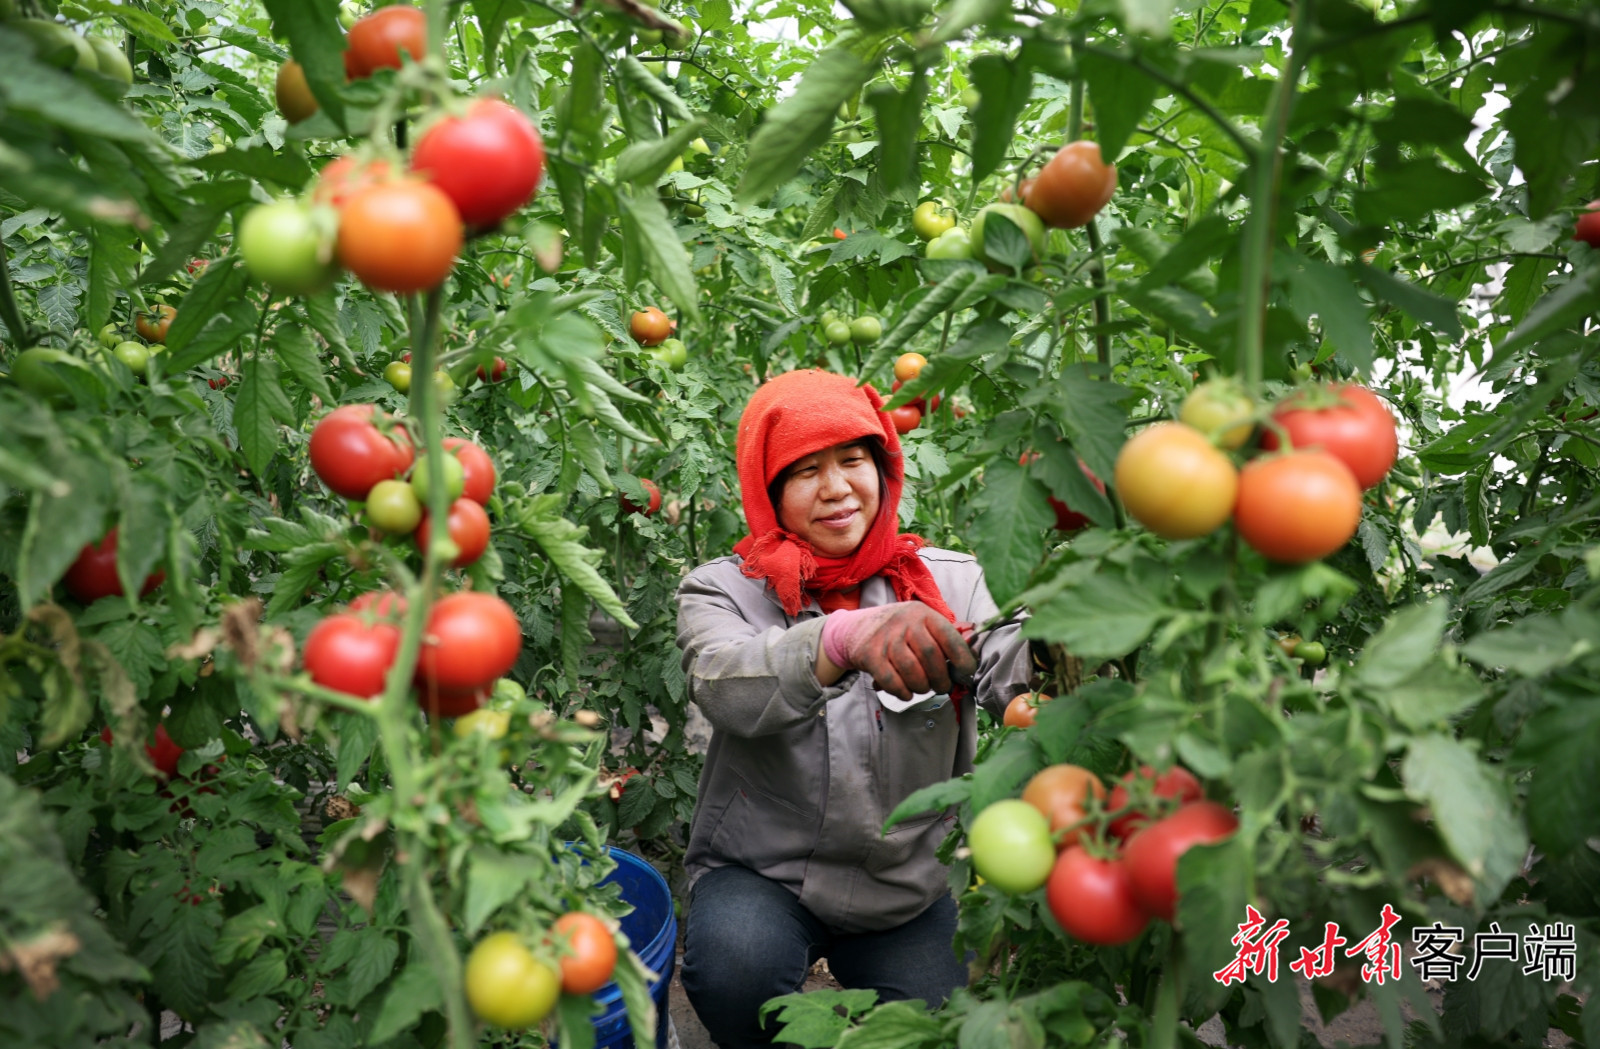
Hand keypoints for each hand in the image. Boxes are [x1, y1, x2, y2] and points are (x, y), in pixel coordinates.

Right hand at [821, 602, 976, 701]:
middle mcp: (905, 623)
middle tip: (943, 687)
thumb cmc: (897, 628)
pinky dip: (903, 692)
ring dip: (923, 687)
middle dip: (941, 679)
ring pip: (913, 671)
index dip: (963, 658)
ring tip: (924, 688)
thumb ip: (946, 631)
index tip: (967, 672)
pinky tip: (907, 692)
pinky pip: (892, 681)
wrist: (854, 629)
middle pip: (932, 657)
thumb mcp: (921, 621)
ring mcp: (886, 639)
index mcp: (923, 614)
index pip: (949, 636)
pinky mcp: (870, 656)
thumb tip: (974, 636)